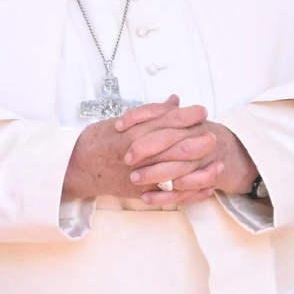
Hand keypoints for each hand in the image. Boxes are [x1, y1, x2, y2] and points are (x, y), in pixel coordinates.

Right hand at [64, 96, 209, 201]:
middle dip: (197, 140)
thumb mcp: (120, 121)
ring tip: (216, 160)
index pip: (166, 122)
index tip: (201, 112)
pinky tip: (205, 185)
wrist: (77, 167)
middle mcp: (138, 154)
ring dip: (199, 166)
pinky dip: (190, 190)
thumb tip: (175, 101)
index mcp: (132, 133)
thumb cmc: (96, 141)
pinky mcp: (142, 191)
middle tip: (213, 134)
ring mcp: (140, 174)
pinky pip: (171, 192)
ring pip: (176, 170)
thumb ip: (150, 113)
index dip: (187, 116)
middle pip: (175, 146)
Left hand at [118, 105, 258, 206]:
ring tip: (134, 179)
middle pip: (171, 139)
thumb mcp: (186, 123)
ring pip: (179, 167)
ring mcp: (205, 160)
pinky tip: (147, 197)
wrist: (241, 155)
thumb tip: (152, 102)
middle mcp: (199, 136)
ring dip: (154, 174)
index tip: (119, 126)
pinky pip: (186, 191)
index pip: (163, 113)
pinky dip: (166, 196)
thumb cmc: (204, 137)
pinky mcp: (207, 181)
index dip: (139, 118)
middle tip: (126, 158)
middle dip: (146, 148)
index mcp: (190, 120)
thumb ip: (167, 113)